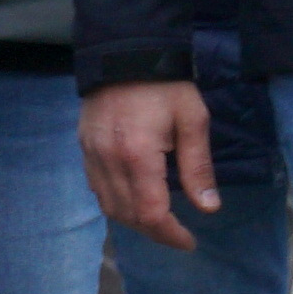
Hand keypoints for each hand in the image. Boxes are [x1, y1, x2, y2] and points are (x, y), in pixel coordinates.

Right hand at [80, 79, 221, 250]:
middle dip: (154, 231)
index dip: (170, 234)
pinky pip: (96, 188)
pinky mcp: (84, 147)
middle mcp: (108, 161)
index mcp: (138, 155)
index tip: (189, 241)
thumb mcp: (192, 121)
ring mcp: (91, 154)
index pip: (150, 212)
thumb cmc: (166, 85)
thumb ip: (198, 167)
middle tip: (177, 234)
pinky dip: (115, 202)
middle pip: (127, 215)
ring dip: (133, 220)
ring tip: (158, 220)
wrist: (125, 52)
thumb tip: (208, 208)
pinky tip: (134, 197)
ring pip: (108, 205)